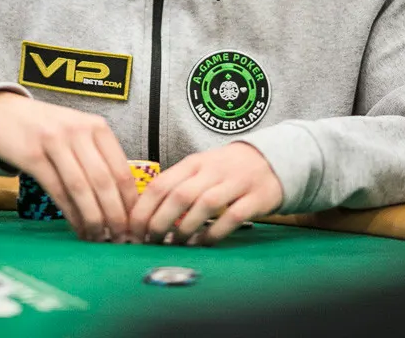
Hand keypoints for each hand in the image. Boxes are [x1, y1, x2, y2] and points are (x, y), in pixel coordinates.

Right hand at [0, 92, 136, 241]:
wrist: (2, 114)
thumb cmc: (46, 128)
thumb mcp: (78, 132)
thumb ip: (99, 157)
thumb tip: (123, 201)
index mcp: (97, 126)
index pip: (121, 169)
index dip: (130, 202)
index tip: (134, 223)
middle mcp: (78, 131)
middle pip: (104, 181)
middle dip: (114, 215)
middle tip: (120, 237)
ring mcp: (54, 142)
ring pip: (81, 188)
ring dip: (93, 218)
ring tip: (98, 237)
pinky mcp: (32, 155)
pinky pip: (57, 190)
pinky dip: (70, 214)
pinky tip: (77, 228)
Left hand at [128, 142, 282, 245]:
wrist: (271, 159)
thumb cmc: (225, 171)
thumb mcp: (199, 170)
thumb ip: (176, 187)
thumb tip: (143, 216)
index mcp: (193, 163)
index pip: (161, 184)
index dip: (143, 209)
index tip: (133, 230)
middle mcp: (212, 170)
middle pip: (179, 195)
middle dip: (160, 222)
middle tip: (150, 241)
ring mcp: (235, 183)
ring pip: (204, 205)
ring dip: (185, 229)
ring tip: (174, 244)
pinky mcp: (255, 198)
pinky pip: (232, 217)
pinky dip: (215, 232)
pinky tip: (203, 243)